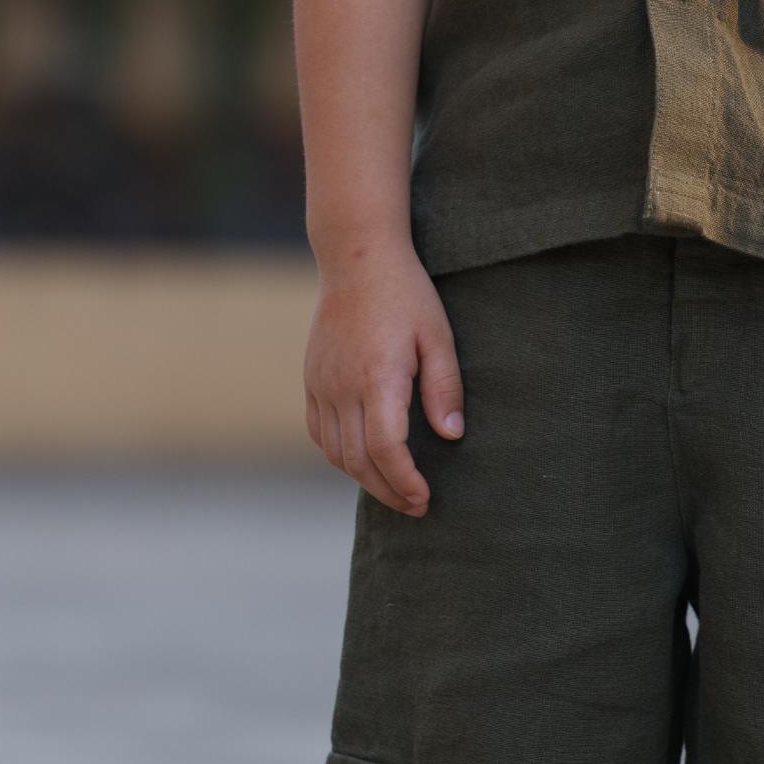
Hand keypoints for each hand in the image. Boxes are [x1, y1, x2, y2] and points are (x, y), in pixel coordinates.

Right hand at [304, 238, 464, 514]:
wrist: (356, 258)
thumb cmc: (406, 294)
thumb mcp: (438, 336)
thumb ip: (445, 388)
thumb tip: (451, 436)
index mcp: (377, 376)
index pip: (384, 448)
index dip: (404, 481)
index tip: (425, 498)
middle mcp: (342, 386)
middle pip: (358, 460)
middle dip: (388, 490)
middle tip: (416, 505)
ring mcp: (321, 383)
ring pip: (335, 452)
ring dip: (364, 479)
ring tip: (394, 489)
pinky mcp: (311, 379)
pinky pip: (319, 432)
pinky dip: (339, 456)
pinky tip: (362, 461)